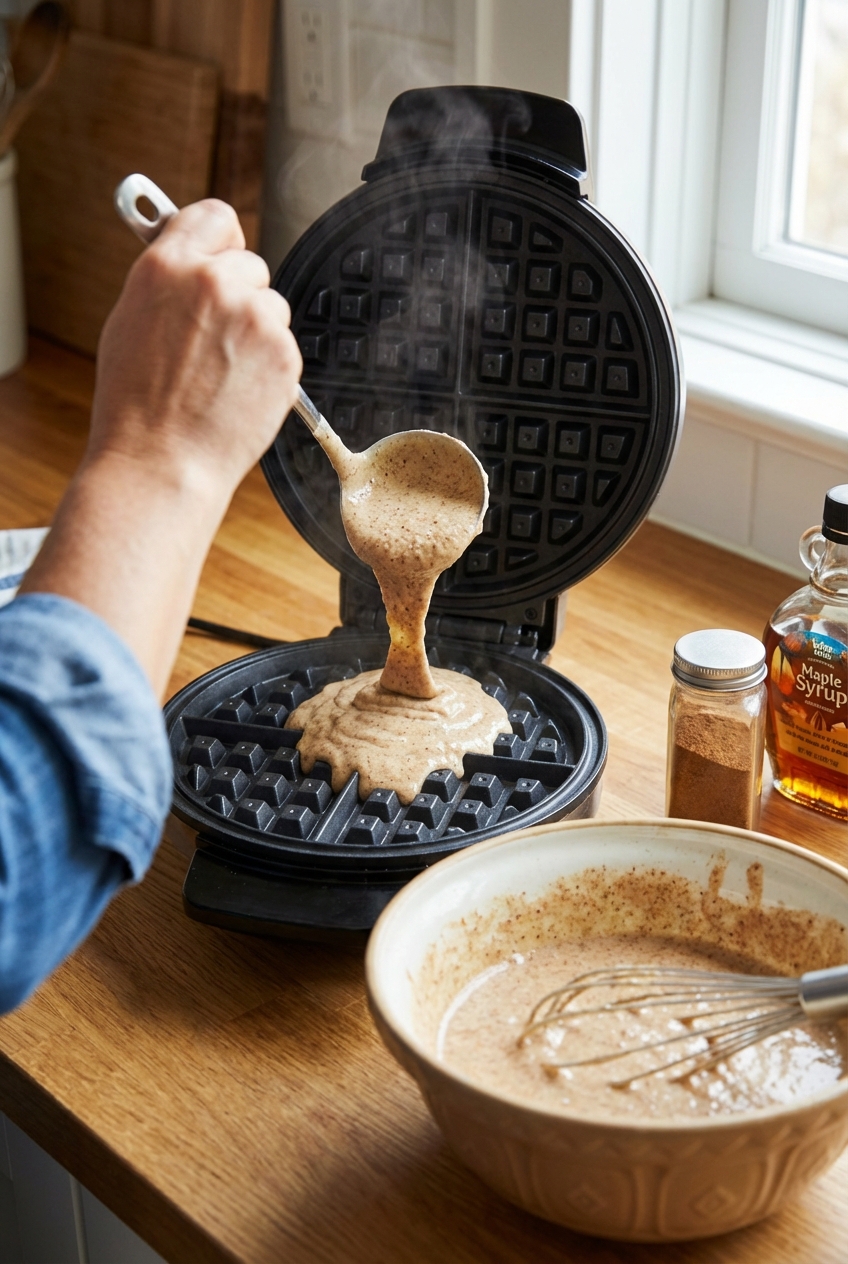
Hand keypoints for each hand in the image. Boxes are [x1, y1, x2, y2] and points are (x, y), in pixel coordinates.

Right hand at [22, 199, 302, 696]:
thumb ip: (166, 281)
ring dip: (258, 335)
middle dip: (241, 297)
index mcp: (166, 265)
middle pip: (251, 265)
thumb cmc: (136, 405)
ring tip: (222, 376)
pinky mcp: (284, 352)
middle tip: (216, 341)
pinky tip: (239, 393)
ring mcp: (254, 317)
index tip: (222, 257)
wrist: (163, 463)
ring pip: (272, 308)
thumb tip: (190, 259)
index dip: (221, 242)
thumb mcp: (130, 321)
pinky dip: (271, 368)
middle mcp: (213, 282)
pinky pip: (285, 347)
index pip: (214, 216)